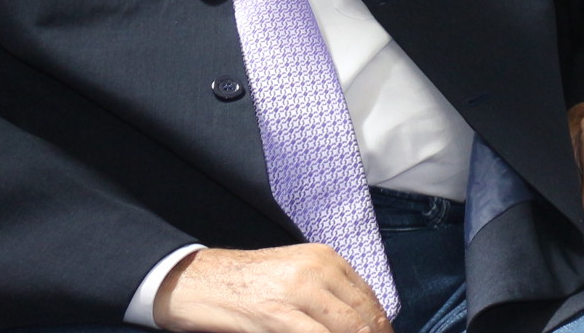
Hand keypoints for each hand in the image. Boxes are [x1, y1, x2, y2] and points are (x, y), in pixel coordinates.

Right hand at [152, 244, 389, 332]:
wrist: (203, 281)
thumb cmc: (249, 281)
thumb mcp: (295, 272)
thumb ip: (327, 290)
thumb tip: (360, 320)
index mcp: (324, 257)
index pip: (368, 297)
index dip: (380, 325)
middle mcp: (316, 270)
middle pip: (362, 315)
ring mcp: (298, 292)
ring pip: (347, 328)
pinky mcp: (279, 316)